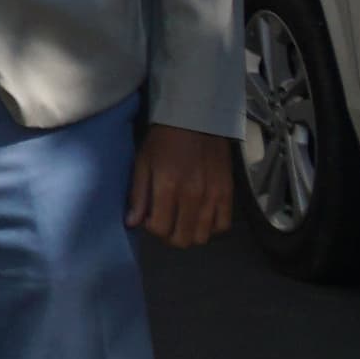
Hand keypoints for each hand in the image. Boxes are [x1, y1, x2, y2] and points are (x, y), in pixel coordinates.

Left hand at [129, 119, 239, 249]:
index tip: (150, 217)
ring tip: (182, 220)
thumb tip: (132, 223)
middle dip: (169, 236)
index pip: (159, 228)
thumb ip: (138, 194)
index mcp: (167, 186)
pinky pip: (222, 225)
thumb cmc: (164, 140)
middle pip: (181, 239)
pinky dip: (211, 227)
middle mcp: (192, 195)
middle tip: (166, 222)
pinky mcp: (228, 192)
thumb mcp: (143, 162)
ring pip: (202, 236)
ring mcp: (213, 196)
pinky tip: (201, 216)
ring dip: (189, 234)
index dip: (151, 228)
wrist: (197, 119)